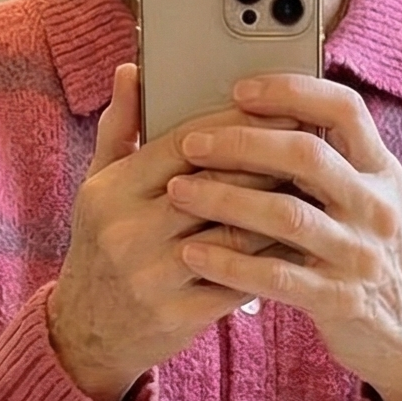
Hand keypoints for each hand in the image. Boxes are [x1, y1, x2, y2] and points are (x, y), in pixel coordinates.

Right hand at [45, 64, 292, 400]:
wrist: (86, 332)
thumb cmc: (102, 244)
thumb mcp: (98, 185)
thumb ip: (120, 127)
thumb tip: (131, 68)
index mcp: (111, 191)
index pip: (182, 144)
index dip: (236, 125)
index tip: (280, 109)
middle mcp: (127, 231)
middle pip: (216, 186)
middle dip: (269, 164)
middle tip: (314, 146)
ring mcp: (152, 276)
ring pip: (234, 233)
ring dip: (280, 212)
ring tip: (315, 191)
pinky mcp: (178, 314)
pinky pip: (238, 280)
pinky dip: (272, 260)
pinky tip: (300, 243)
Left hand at [167, 73, 401, 400]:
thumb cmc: (364, 254)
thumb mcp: (363, 199)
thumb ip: (325, 161)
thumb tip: (254, 113)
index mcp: (381, 170)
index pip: (345, 109)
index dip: (292, 92)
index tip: (240, 89)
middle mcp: (376, 207)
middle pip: (308, 156)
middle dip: (242, 143)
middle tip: (191, 143)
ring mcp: (361, 255)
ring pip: (287, 215)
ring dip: (225, 199)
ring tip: (178, 192)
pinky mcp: (341, 300)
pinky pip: (278, 276)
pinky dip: (231, 263)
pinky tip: (193, 253)